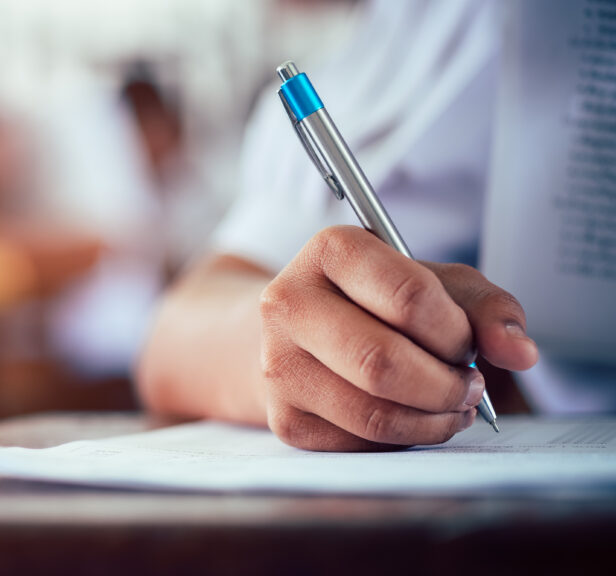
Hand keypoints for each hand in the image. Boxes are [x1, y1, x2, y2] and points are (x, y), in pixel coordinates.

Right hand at [259, 226, 537, 450]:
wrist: (301, 332)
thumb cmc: (376, 301)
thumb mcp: (434, 283)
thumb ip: (485, 307)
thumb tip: (520, 353)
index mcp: (330, 251)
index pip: (409, 298)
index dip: (455, 332)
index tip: (465, 343)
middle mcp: (288, 304)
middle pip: (383, 362)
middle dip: (446, 386)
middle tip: (470, 387)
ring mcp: (278, 364)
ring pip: (374, 413)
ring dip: (432, 419)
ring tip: (451, 406)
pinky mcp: (284, 418)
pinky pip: (360, 443)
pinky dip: (402, 438)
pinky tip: (412, 418)